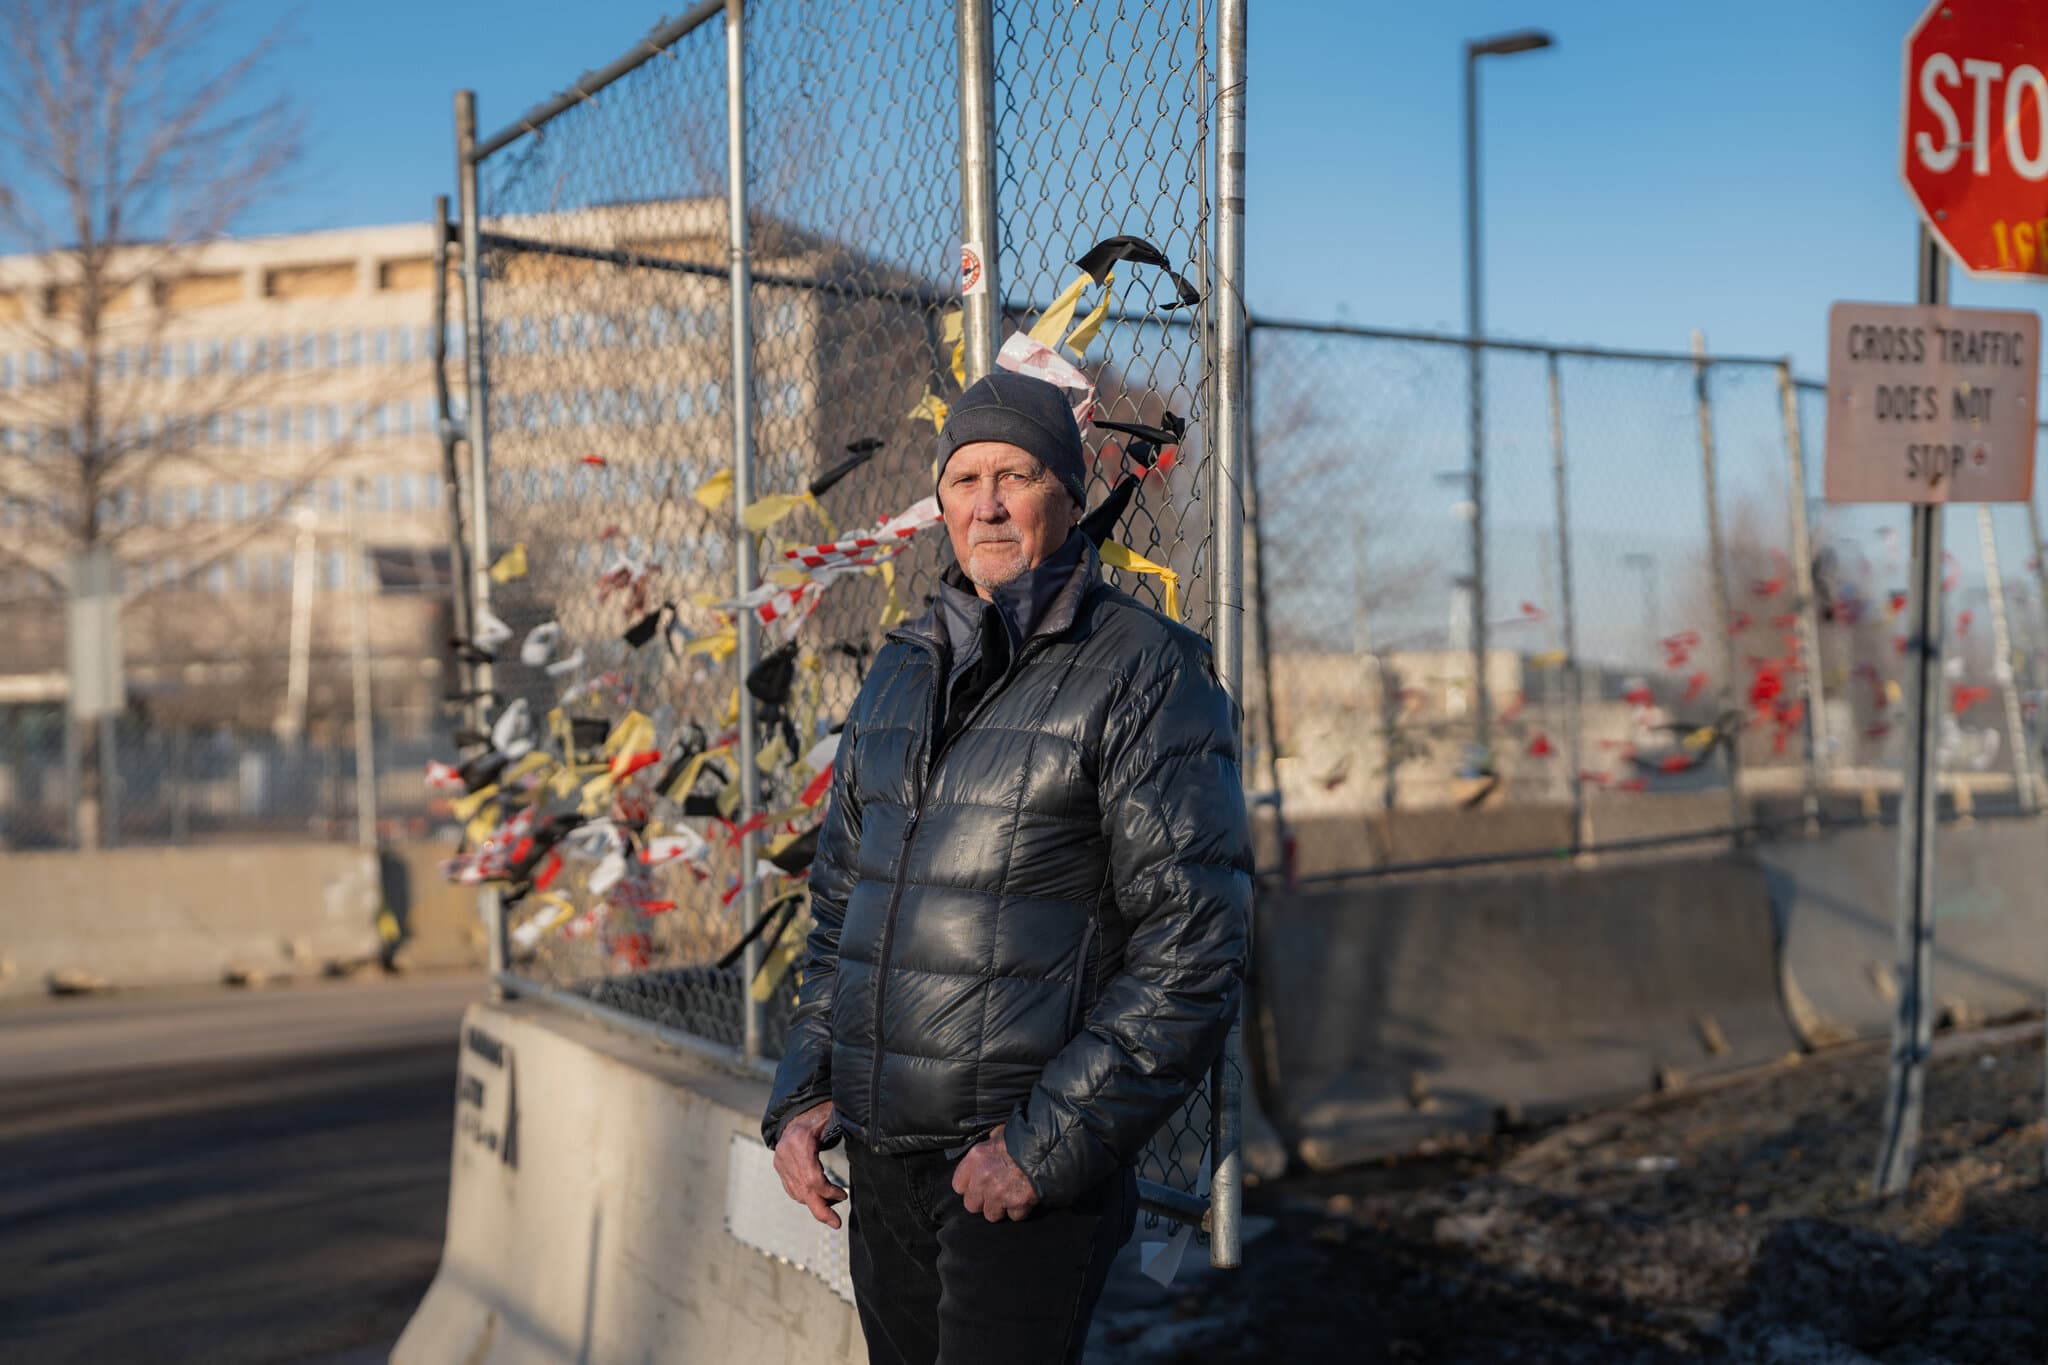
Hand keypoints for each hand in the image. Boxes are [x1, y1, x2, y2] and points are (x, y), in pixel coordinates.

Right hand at [773, 1101, 846, 1229]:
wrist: (795, 1110)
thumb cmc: (819, 1113)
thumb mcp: (833, 1117)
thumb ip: (845, 1129)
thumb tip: (867, 1138)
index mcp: (799, 1142)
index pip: (812, 1178)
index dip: (829, 1192)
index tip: (843, 1195)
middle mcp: (786, 1154)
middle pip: (803, 1191)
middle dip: (820, 1210)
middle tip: (836, 1223)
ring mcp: (780, 1162)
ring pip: (797, 1193)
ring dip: (815, 1203)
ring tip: (833, 1206)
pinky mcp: (779, 1166)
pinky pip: (792, 1189)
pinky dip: (806, 1197)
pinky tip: (821, 1198)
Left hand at [951, 1124, 1037, 1222]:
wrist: (1049, 1144)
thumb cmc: (1024, 1136)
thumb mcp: (1000, 1133)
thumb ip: (990, 1144)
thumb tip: (989, 1145)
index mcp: (976, 1158)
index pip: (958, 1185)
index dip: (969, 1186)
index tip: (976, 1185)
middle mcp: (983, 1178)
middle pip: (972, 1205)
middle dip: (983, 1201)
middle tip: (994, 1193)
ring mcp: (999, 1193)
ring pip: (991, 1215)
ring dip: (1001, 1208)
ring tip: (1011, 1196)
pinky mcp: (1017, 1203)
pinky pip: (1014, 1216)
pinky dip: (1020, 1210)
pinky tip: (1025, 1198)